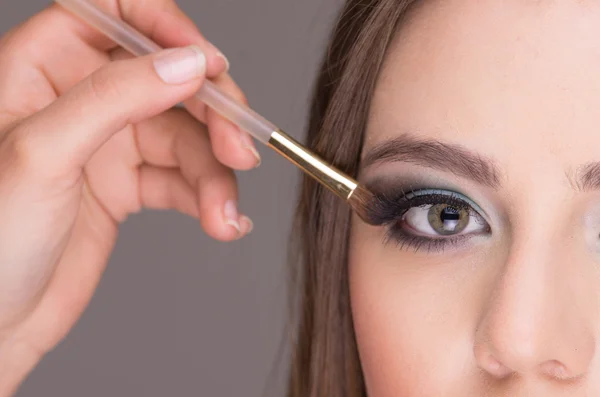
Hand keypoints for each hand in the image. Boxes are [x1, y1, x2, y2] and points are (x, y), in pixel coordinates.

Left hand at [0, 1, 258, 393]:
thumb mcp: (43, 154)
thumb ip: (115, 98)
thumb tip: (186, 65)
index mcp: (42, 68)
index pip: (113, 13)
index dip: (165, 26)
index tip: (207, 63)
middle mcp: (81, 98)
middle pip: (167, 80)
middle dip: (212, 116)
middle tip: (240, 150)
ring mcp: (108, 143)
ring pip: (185, 137)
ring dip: (215, 175)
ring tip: (223, 213)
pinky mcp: (128, 186)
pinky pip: (183, 179)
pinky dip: (207, 199)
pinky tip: (221, 221)